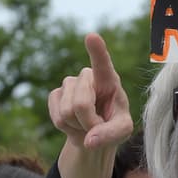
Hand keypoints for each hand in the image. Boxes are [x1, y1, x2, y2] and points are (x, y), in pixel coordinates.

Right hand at [48, 33, 132, 151]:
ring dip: (78, 125)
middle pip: (81, 104)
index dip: (97, 51)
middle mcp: (88, 77)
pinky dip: (66, 127)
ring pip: (66, 112)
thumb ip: (111, 135)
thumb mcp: (123, 131)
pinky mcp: (55, 95)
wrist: (94, 131)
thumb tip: (89, 140)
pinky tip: (74, 123)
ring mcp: (69, 84)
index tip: (92, 37)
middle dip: (89, 122)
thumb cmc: (114, 125)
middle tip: (98, 125)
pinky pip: (56, 117)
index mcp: (109, 79)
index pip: (103, 63)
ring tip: (87, 123)